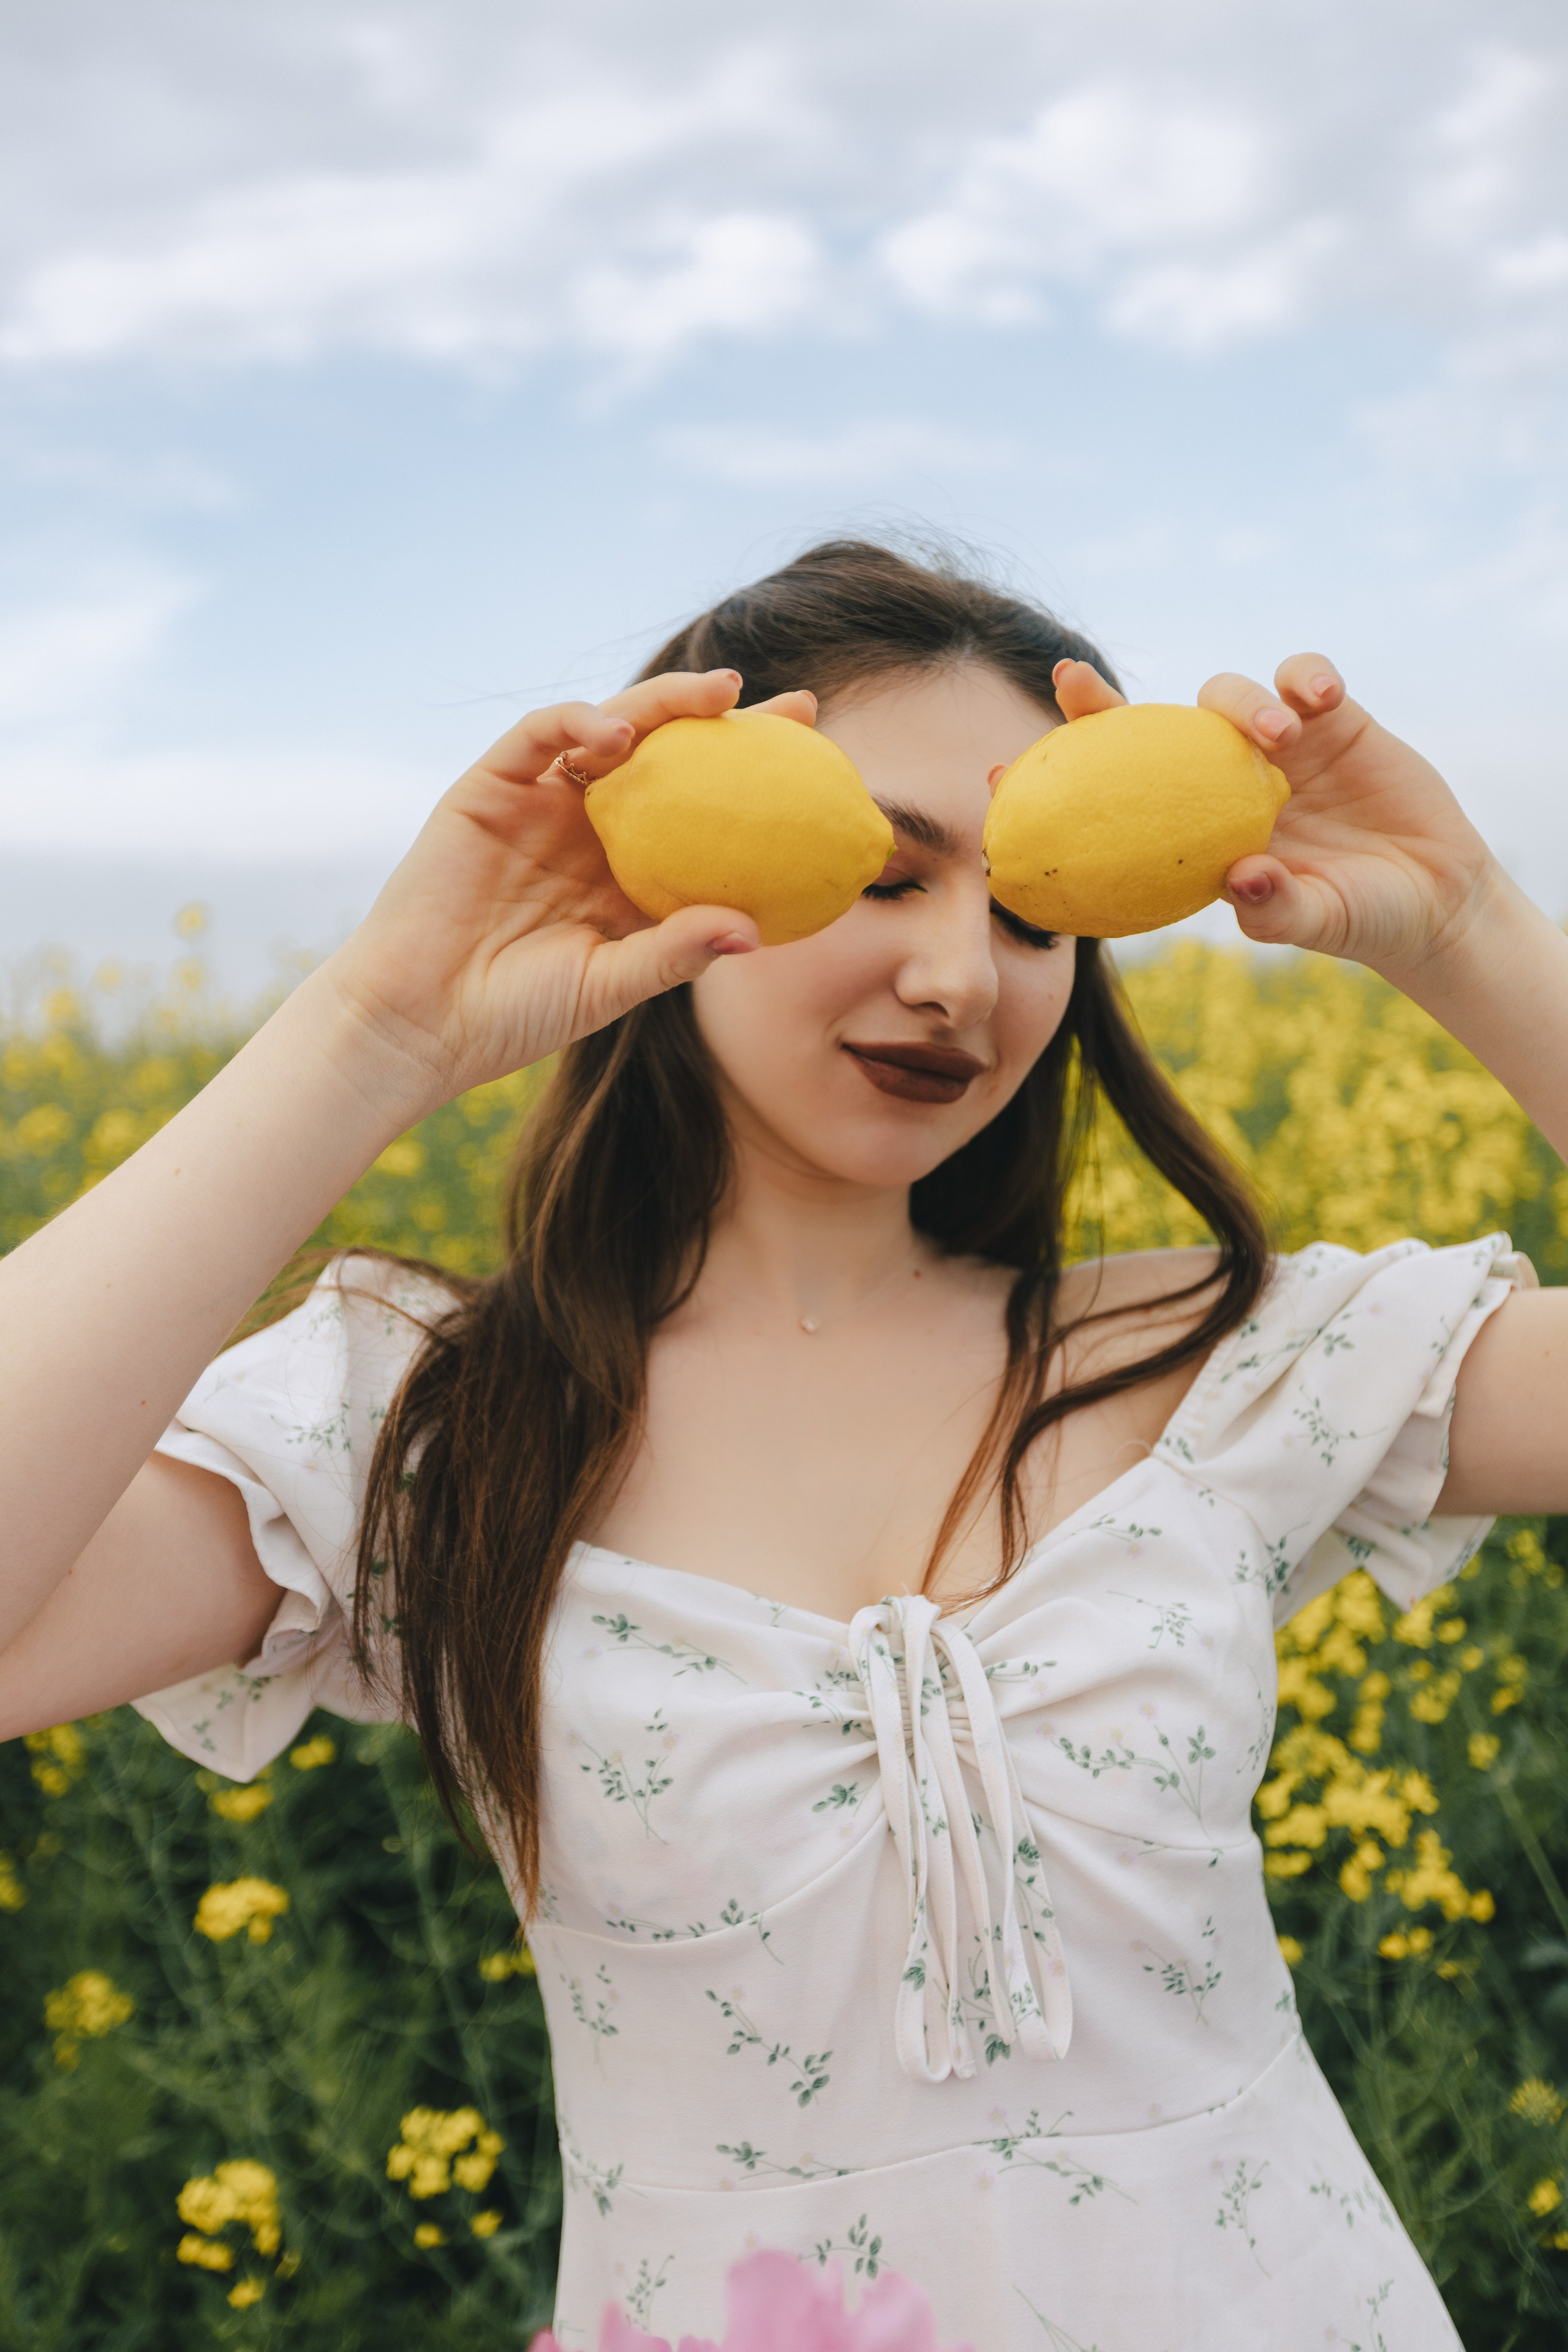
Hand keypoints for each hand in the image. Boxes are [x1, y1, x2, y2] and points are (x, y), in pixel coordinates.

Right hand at [321, 670, 815, 1104]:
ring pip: (608, 730)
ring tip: (715, 696)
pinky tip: (616, 730)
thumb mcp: (610, 986)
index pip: (704, 813)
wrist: (421, 1023)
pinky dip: (576, 720)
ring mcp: (538, 803)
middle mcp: (589, 827)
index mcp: (627, 871)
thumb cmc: (516, 1014)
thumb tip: (755, 928)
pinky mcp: (486, 789)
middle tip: (794, 709)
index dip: (758, 786)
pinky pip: (535, 736)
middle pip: (668, 755)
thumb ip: (675, 952)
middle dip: (728, 722)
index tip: (824, 772)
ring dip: (662, 705)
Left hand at [1053, 655, 1498, 974]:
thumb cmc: (1360, 919)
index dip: (1060, 781)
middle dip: (1098, 701)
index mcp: (1197, 829)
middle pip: (1147, 728)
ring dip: (1241, 705)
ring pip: (1228, 694)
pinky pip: (1305, 676)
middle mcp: (1221, 780)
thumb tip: (1244, 881)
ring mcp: (1276, 745)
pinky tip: (1318, 700)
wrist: (1433, 899)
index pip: (1116, 797)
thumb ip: (1280, 909)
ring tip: (1275, 740)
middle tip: (1068, 681)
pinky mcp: (1335, 719)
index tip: (996, 774)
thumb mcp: (1318, 920)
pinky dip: (1305, 677)